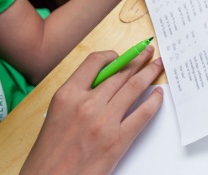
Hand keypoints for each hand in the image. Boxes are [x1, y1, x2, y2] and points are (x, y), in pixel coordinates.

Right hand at [20, 46, 163, 174]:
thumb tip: (102, 83)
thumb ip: (77, 96)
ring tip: (157, 64)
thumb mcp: (55, 115)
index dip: (111, 56)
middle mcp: (87, 104)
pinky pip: (143, 113)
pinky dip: (154, 101)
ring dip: (149, 72)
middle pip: (120, 73)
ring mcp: (105, 121)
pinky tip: (158, 94)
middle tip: (146, 52)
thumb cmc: (48, 155)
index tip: (120, 56)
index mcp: (67, 95)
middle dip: (137, 60)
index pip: (94, 62)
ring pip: (134, 87)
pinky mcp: (119, 140)